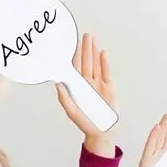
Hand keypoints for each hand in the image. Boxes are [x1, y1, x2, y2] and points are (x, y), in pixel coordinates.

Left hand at [55, 33, 116, 151]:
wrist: (102, 132)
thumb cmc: (85, 123)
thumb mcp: (71, 111)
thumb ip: (64, 98)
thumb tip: (57, 83)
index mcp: (77, 86)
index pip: (75, 67)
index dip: (74, 54)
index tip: (72, 43)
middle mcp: (87, 83)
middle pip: (86, 62)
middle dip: (85, 48)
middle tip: (85, 35)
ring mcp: (98, 84)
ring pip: (96, 65)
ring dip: (94, 52)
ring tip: (92, 39)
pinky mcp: (109, 88)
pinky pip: (106, 73)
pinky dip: (105, 63)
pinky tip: (102, 53)